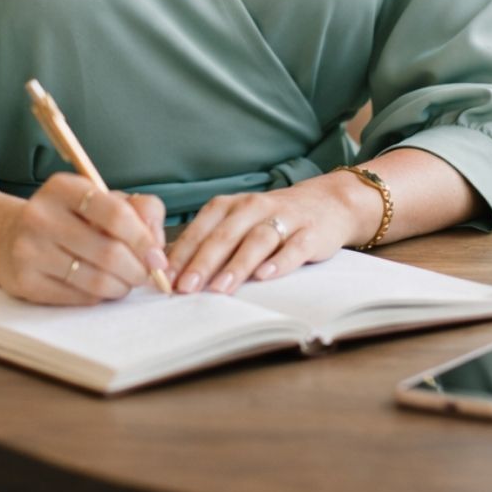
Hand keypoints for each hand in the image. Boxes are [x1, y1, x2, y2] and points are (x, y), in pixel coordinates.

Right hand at [0, 174, 169, 305]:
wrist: (8, 237)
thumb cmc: (69, 218)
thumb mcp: (101, 201)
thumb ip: (140, 210)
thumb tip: (157, 245)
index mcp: (63, 188)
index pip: (116, 214)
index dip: (144, 240)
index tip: (157, 257)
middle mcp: (40, 215)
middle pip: (109, 252)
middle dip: (137, 270)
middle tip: (145, 275)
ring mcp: (29, 250)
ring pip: (95, 280)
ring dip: (121, 287)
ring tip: (125, 283)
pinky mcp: (25, 281)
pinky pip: (78, 298)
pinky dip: (99, 297)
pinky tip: (100, 288)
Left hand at [165, 172, 384, 294]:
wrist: (326, 203)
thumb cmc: (270, 220)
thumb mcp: (237, 224)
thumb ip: (208, 243)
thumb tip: (170, 270)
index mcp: (229, 206)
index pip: (201, 230)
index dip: (182, 254)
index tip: (165, 279)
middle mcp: (253, 207)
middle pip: (225, 235)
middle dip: (203, 263)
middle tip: (186, 288)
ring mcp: (283, 218)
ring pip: (257, 240)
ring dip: (237, 265)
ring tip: (220, 288)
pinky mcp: (310, 232)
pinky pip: (293, 247)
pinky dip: (279, 262)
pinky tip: (265, 276)